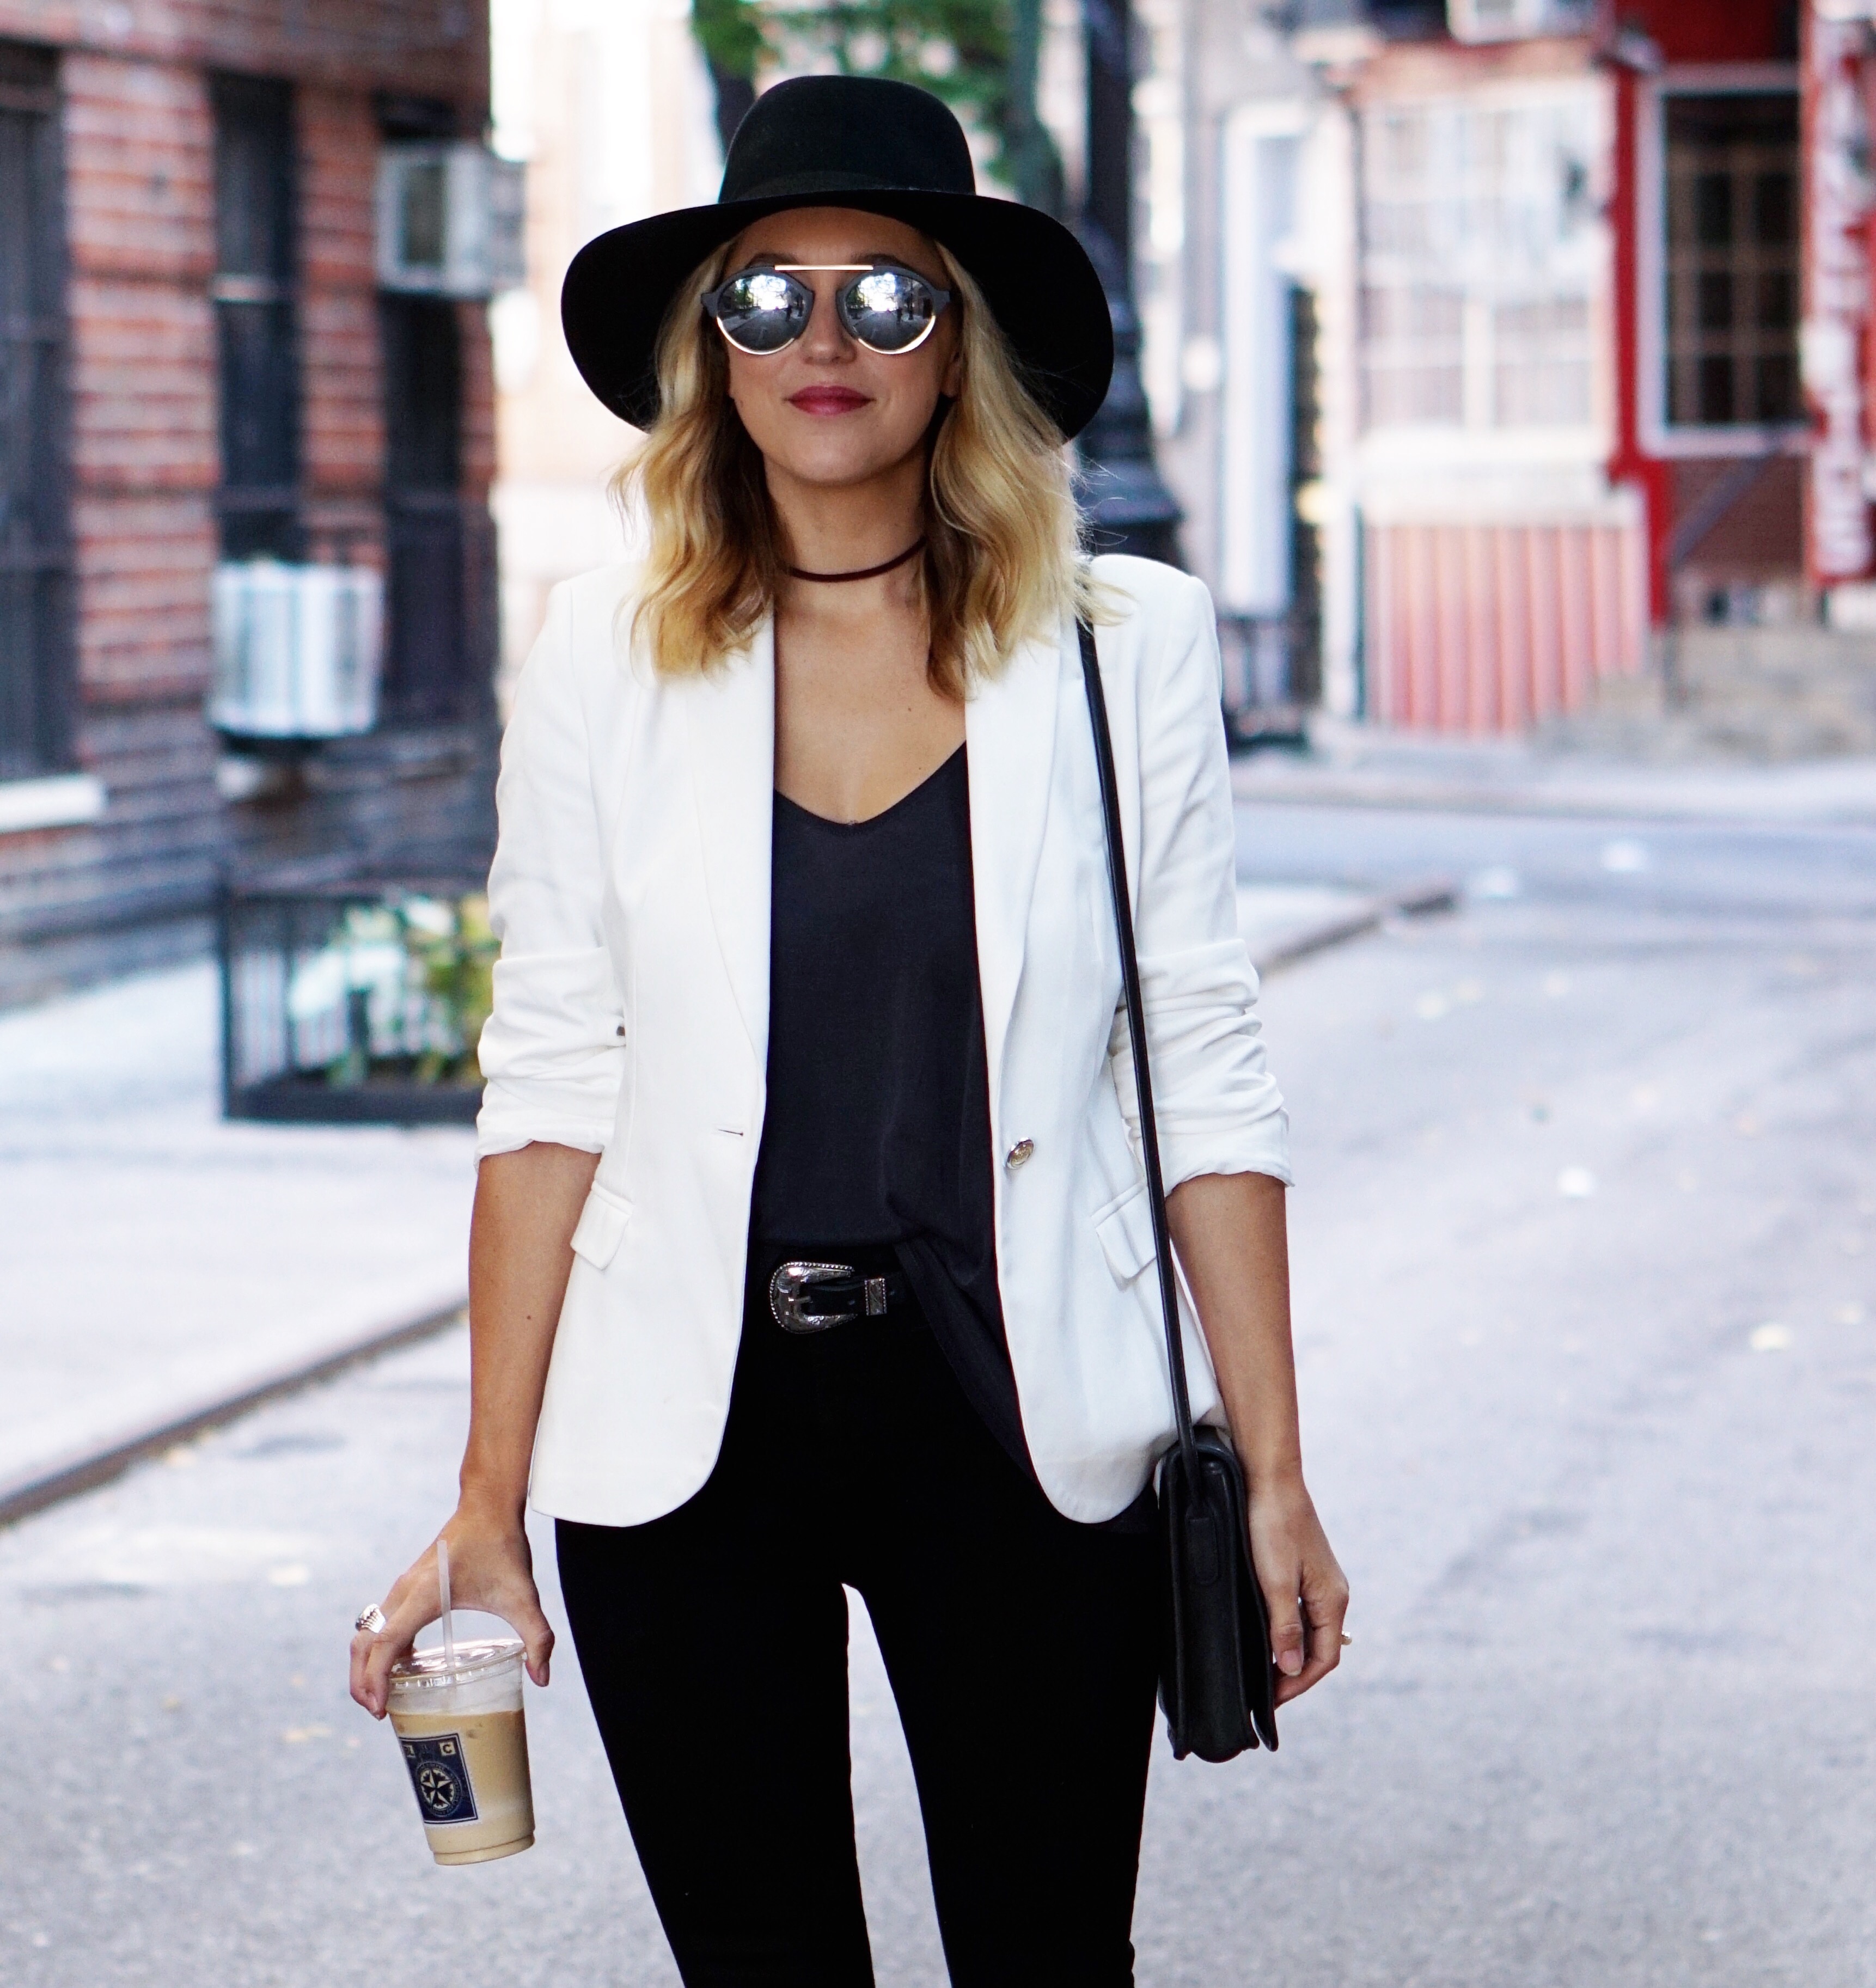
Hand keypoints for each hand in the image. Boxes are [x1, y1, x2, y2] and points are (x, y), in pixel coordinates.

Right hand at [348, 1505, 554, 1718]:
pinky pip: (382, 1623)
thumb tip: (542, 1678)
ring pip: (368, 1633)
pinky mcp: (408, 1587)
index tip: (380, 1710)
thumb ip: (537, 1637)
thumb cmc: (502, 1547)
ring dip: (367, 1666)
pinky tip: (404, 1670)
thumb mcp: (523, 1595)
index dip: (376, 1680)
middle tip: (379, 1713)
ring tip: (384, 1699)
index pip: (386, 1644)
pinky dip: (381, 1649)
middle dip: (362, 1682)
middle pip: (364, 1643)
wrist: (488, 1507)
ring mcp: (402, 1588)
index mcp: (424, 1595)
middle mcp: (404, 1592)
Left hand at [1246, 1475, 1348, 1705]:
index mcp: (1332, 1600)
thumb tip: (1292, 1669)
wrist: (1269, 1479)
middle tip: (1265, 1695)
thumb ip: (1285, 1627)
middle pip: (1319, 1648)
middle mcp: (1332, 1594)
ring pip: (1310, 1631)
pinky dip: (1287, 1631)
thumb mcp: (1275, 1582)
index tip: (1272, 1701)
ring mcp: (1319, 1581)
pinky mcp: (1304, 1570)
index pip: (1323, 1658)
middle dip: (1295, 1674)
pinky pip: (1301, 1613)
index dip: (1298, 1683)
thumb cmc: (1272, 1526)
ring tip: (1264, 1673)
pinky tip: (1268, 1637)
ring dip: (1290, 1654)